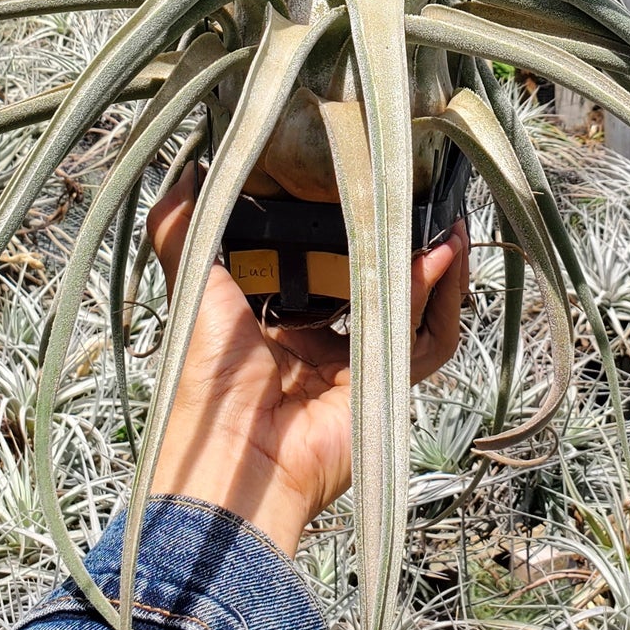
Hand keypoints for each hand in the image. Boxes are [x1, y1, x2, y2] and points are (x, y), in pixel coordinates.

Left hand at [146, 166, 467, 555]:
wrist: (233, 457)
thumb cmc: (206, 380)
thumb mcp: (194, 287)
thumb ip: (182, 230)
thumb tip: (184, 172)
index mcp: (276, 321)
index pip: (325, 263)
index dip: (350, 229)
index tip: (364, 189)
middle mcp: (320, 342)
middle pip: (378, 282)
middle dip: (404, 244)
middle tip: (420, 200)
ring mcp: (357, 366)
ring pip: (412, 309)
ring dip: (434, 267)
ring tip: (447, 223)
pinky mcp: (385, 387)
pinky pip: (421, 340)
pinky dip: (434, 298)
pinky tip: (439, 256)